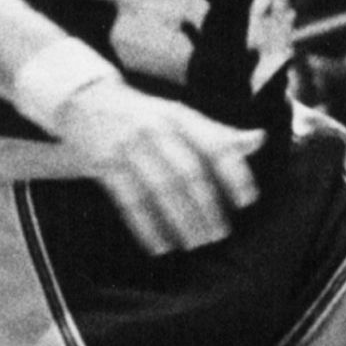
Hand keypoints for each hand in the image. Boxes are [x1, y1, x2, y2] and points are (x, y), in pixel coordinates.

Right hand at [56, 79, 264, 253]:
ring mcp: (128, 146)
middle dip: (207, 207)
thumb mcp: (180, 116)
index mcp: (179, 116)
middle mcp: (156, 128)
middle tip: (220, 234)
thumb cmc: (144, 115)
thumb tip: (259, 139)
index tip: (247, 201)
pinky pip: (129, 201)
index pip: (214, 144)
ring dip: (180, 220)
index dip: (234, 174)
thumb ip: (218, 133)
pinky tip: (160, 246)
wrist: (86, 99)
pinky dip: (146, 226)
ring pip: (160, 189)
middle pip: (188, 172)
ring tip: (195, 243)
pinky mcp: (104, 164)